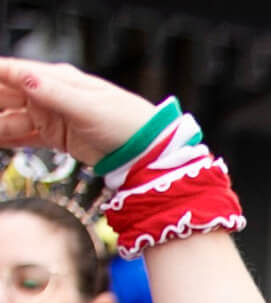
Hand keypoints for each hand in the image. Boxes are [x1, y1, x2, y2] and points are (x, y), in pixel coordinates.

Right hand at [0, 58, 154, 167]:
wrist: (147, 151)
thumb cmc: (125, 123)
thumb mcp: (87, 107)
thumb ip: (53, 93)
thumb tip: (24, 76)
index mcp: (56, 79)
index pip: (13, 72)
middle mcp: (50, 94)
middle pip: (8, 95)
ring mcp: (53, 116)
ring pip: (13, 117)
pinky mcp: (57, 137)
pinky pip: (26, 135)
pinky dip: (8, 138)